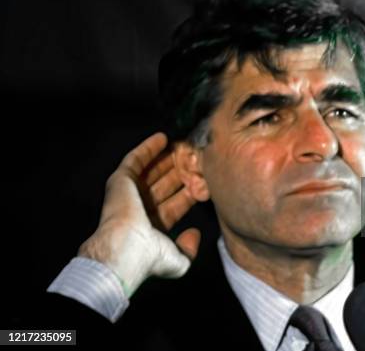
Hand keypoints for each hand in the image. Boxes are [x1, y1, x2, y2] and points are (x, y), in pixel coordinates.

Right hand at [78, 132, 200, 295]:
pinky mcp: (122, 180)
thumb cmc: (149, 257)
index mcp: (155, 225)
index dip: (191, 190)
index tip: (207, 178)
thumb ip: (190, 249)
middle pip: (166, 183)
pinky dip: (149, 148)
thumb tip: (194, 234)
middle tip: (198, 158)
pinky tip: (163, 138)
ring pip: (153, 170)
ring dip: (168, 158)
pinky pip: (136, 159)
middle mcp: (143, 208)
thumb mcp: (178, 260)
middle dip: (182, 171)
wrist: (126, 250)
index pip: (177, 203)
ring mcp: (131, 193)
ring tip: (185, 145)